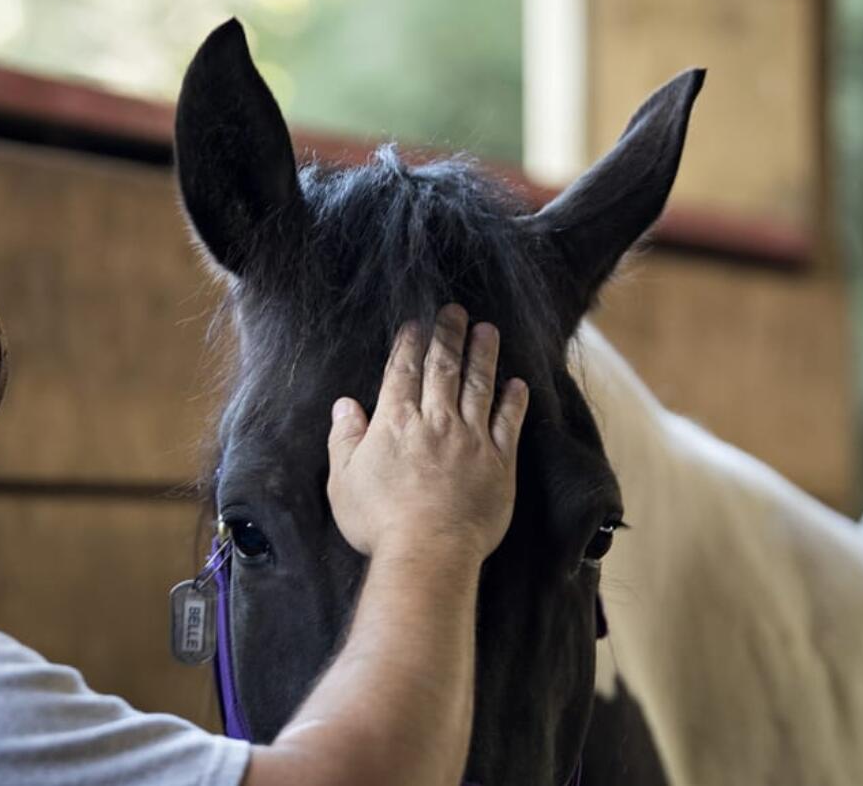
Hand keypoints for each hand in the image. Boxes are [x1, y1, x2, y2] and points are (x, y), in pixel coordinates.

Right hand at [326, 304, 528, 564]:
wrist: (428, 552)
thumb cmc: (379, 522)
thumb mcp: (344, 482)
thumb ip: (344, 440)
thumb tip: (344, 406)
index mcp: (396, 422)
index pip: (403, 372)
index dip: (409, 344)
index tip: (416, 323)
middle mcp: (435, 421)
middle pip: (443, 368)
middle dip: (448, 335)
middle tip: (455, 311)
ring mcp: (471, 439)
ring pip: (479, 386)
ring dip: (483, 355)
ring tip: (487, 330)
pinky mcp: (498, 462)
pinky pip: (509, 423)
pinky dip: (514, 400)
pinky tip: (518, 383)